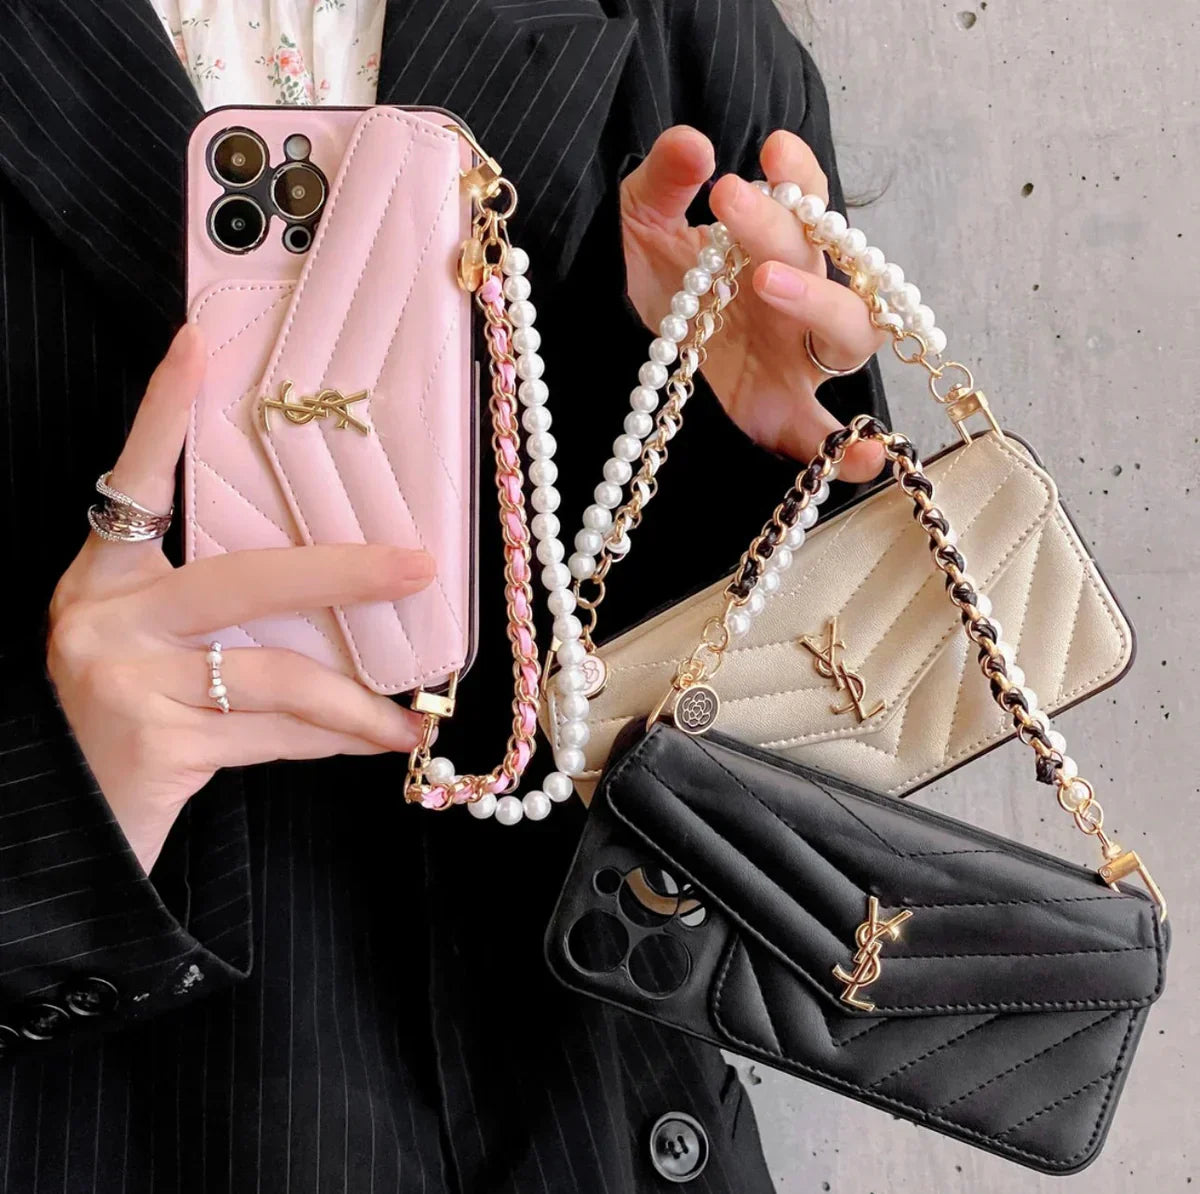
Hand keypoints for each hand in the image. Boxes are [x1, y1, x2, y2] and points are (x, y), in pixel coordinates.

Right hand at [47, 326, 435, 871]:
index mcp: (103, 580)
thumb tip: (330, 591)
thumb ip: (213, 613)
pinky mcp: (156, 743)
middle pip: (244, 579)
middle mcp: (106, 620)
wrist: (62, 820)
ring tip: (407, 718)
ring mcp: (127, 681)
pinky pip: (270, 732)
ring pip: (273, 674)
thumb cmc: (118, 718)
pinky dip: (326, 739)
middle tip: (419, 567)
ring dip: (353, 701)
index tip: (196, 344)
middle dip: (344, 574)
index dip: (162, 414)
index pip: (135, 481)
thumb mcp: (146, 645)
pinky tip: (369, 742)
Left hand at [621, 126, 885, 481]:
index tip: (772, 150)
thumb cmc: (642, 281)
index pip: (809, 206)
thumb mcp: (639, 224)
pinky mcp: (779, 416)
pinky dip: (853, 452)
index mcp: (774, 250)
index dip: (801, 177)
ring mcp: (795, 360)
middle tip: (729, 200)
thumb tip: (693, 144)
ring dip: (820, 304)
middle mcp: (797, 302)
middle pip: (824, 263)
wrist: (610, 349)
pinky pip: (826, 438)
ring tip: (767, 280)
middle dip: (783, 229)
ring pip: (849, 335)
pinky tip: (870, 456)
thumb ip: (664, 182)